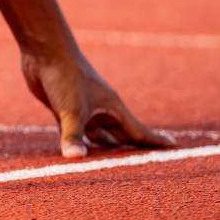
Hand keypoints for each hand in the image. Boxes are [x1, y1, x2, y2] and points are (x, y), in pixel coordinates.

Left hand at [21, 50, 174, 157]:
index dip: (155, 141)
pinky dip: (78, 142)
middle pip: (120, 136)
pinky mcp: (62, 109)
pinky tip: (77, 152)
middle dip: (131, 150)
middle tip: (146, 167)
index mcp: (112, 108)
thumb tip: (75, 158)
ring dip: (104, 149)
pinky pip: (74, 131)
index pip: (138, 131)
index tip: (174, 148)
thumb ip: (74, 135)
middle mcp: (100, 110)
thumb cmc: (66, 76)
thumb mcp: (72, 110)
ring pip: (97, 135)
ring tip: (114, 166)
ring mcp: (82, 109)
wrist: (45, 52)